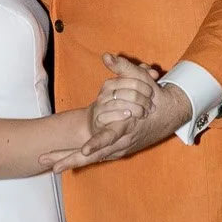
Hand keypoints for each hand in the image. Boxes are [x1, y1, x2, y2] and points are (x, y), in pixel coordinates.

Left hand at [40, 54, 187, 172]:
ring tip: (48, 164)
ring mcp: (120, 149)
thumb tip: (106, 56)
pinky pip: (96, 157)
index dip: (97, 143)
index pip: (110, 136)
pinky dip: (79, 160)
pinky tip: (61, 162)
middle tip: (50, 166)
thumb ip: (124, 68)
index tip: (85, 150)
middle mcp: (122, 142)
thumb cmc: (156, 97)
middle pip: (94, 156)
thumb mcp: (143, 80)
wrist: (172, 114)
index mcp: (128, 127)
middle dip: (70, 159)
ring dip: (69, 161)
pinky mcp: (117, 151)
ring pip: (92, 159)